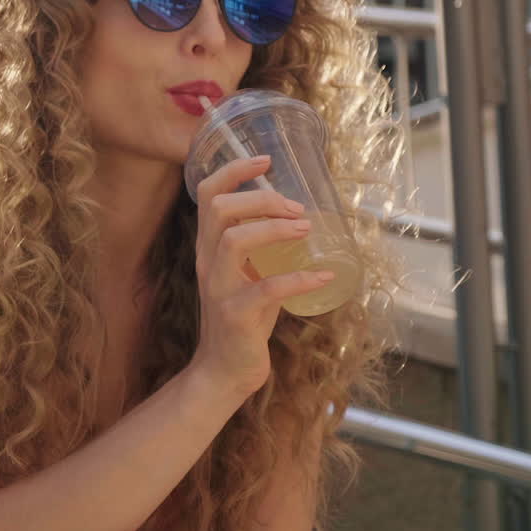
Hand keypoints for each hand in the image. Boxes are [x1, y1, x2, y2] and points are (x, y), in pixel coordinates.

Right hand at [186, 155, 335, 396]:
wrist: (225, 370)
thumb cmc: (243, 320)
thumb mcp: (247, 275)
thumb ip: (263, 249)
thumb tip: (304, 219)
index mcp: (208, 248)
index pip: (208, 195)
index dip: (234, 170)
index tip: (266, 160)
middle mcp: (206, 263)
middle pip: (219, 209)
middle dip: (261, 199)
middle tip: (296, 208)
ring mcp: (218, 289)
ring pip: (234, 240)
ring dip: (274, 229)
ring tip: (305, 230)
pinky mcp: (235, 315)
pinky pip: (267, 289)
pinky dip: (300, 278)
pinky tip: (324, 276)